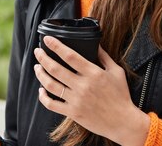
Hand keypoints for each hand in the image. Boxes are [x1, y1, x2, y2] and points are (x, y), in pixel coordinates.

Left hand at [33, 36, 149, 145]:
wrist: (124, 122)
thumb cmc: (121, 96)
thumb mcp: (116, 72)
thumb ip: (104, 56)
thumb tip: (95, 43)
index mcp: (93, 73)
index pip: (69, 56)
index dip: (55, 46)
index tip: (47, 39)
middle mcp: (83, 86)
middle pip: (55, 68)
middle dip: (42, 58)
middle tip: (37, 52)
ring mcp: (76, 100)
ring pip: (50, 85)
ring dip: (40, 74)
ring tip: (37, 67)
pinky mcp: (73, 113)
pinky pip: (51, 104)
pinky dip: (43, 96)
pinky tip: (41, 90)